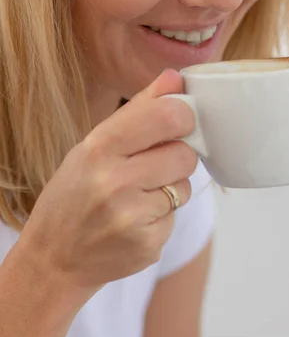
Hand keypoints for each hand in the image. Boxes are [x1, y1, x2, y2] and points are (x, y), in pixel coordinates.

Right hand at [18, 69, 196, 295]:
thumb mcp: (94, 145)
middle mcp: (113, 182)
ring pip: (185, 186)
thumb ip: (139, 109)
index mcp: (99, 148)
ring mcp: (131, 217)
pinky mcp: (147, 246)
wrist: (54, 258)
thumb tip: (176, 77)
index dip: (184, 116)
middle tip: (154, 164)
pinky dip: (162, 216)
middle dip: (177, 156)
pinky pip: (176, 217)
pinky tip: (135, 221)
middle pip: (184, 154)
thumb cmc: (74, 193)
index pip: (166, 117)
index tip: (181, 120)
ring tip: (138, 195)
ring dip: (171, 188)